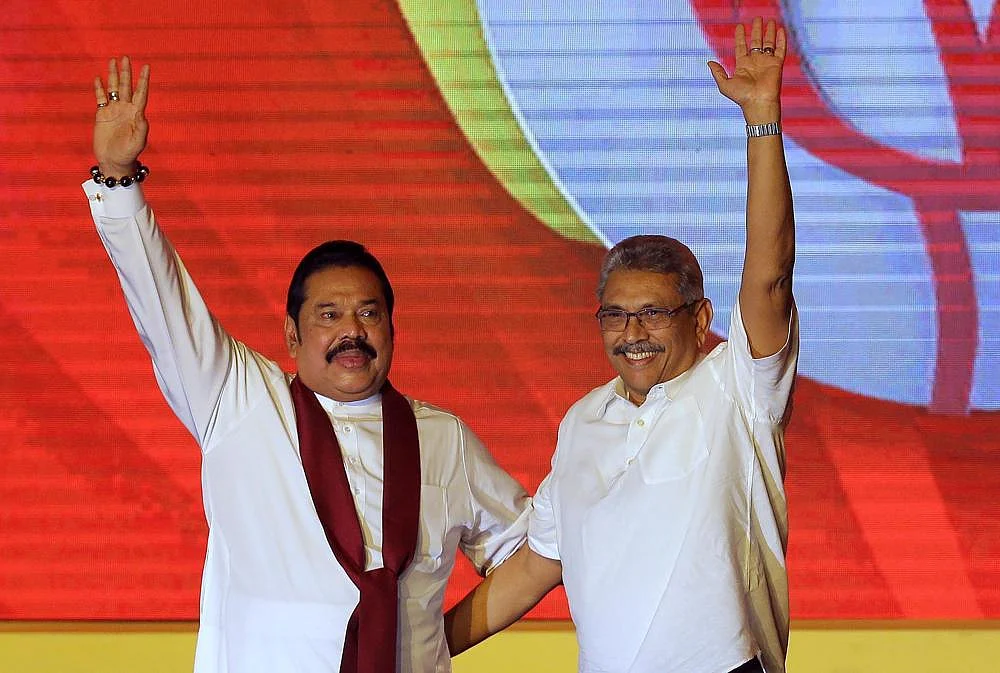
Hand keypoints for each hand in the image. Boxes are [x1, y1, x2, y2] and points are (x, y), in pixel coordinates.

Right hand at [93, 57, 149, 176]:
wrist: (113, 161)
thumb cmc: (128, 154)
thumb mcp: (137, 142)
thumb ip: (141, 127)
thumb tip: (141, 113)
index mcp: (136, 114)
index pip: (141, 93)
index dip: (143, 80)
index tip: (146, 66)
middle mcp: (125, 109)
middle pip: (127, 86)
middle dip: (126, 72)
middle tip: (125, 57)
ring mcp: (114, 111)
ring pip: (114, 89)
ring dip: (113, 75)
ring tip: (113, 61)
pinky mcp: (102, 115)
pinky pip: (100, 98)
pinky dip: (99, 88)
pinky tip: (99, 78)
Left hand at [707, 17, 784, 123]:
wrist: (758, 103)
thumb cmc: (741, 97)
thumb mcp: (724, 84)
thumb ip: (717, 72)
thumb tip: (709, 62)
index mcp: (743, 65)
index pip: (741, 46)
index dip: (740, 36)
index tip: (740, 26)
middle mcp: (755, 62)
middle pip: (756, 41)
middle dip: (756, 30)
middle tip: (757, 18)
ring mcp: (766, 62)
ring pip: (769, 43)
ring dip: (769, 32)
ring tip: (770, 20)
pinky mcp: (776, 64)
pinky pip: (780, 49)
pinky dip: (781, 39)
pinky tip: (781, 30)